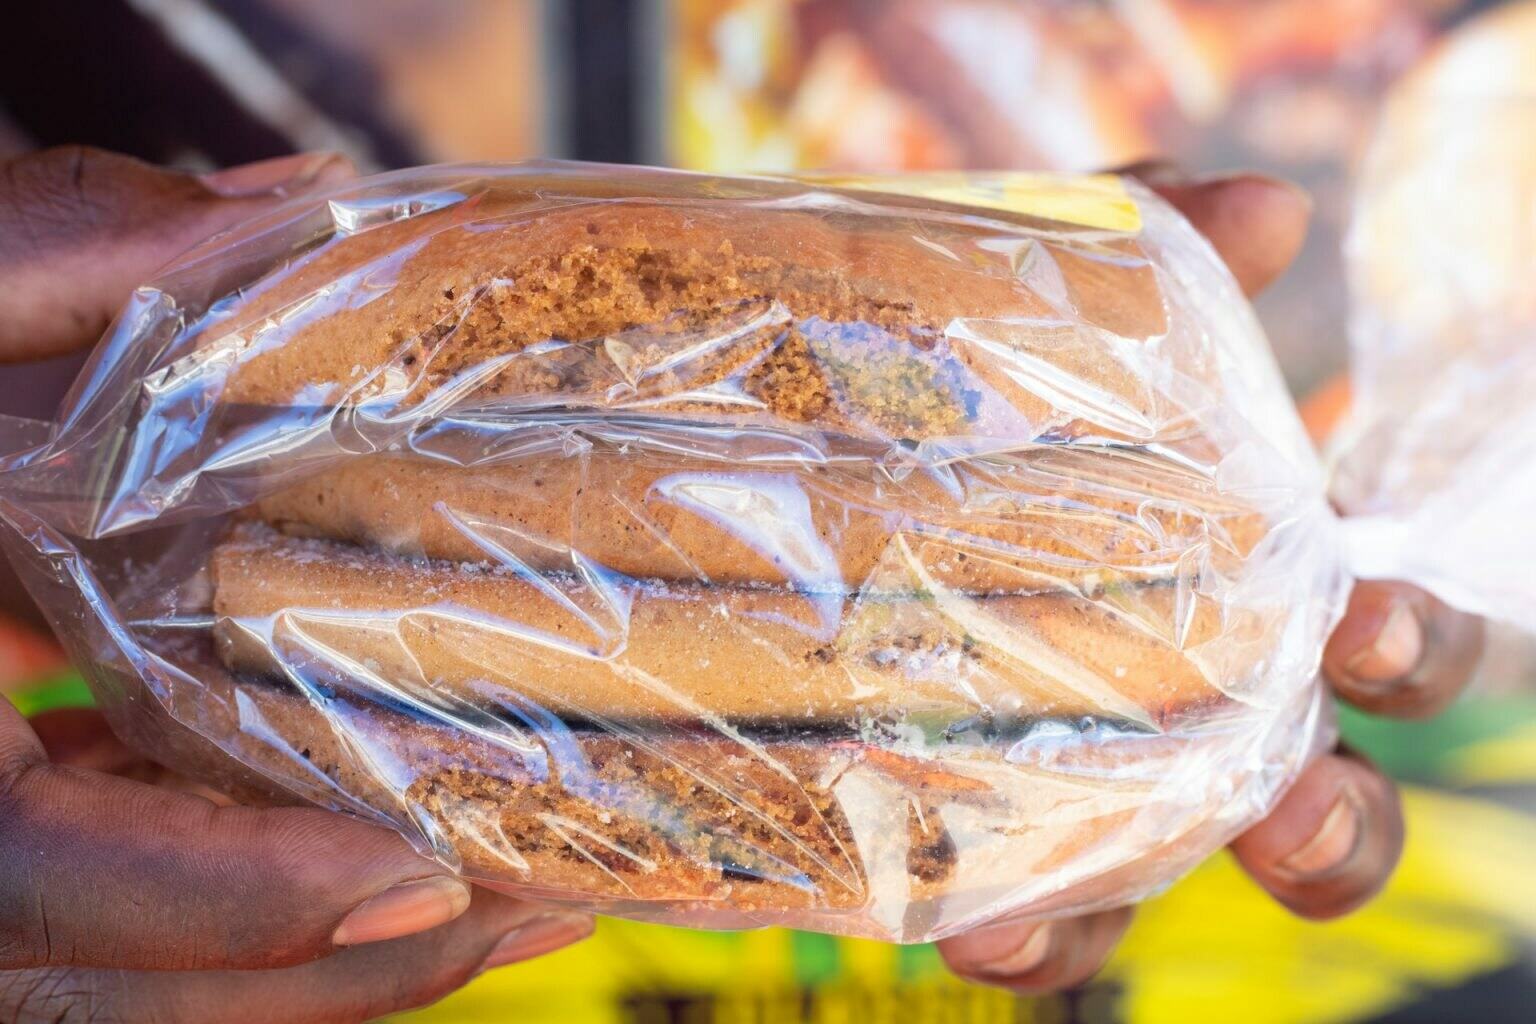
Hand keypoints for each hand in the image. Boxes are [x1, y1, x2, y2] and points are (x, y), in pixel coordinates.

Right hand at [0, 147, 592, 1023]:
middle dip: (334, 973)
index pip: (43, 879)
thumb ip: (61, 257)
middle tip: (527, 913)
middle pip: (109, 994)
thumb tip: (308, 201)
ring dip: (312, 964)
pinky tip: (355, 833)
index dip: (240, 898)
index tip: (428, 877)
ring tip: (501, 903)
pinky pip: (96, 925)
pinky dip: (230, 906)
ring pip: (111, 993)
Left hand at [938, 171, 1485, 992]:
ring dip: (1133, 912)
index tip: (1368, 623)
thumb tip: (1272, 209)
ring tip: (1061, 917)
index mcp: (1245, 578)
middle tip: (1296, 806)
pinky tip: (968, 921)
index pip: (1375, 634)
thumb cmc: (989, 369)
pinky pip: (1025, 903)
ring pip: (1164, 879)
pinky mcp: (981, 810)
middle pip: (1318, 794)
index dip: (1408, 648)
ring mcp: (1091, 762)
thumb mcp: (1062, 289)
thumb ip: (1160, 245)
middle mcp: (1193, 690)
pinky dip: (1020, 930)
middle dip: (1335, 822)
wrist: (812, 422)